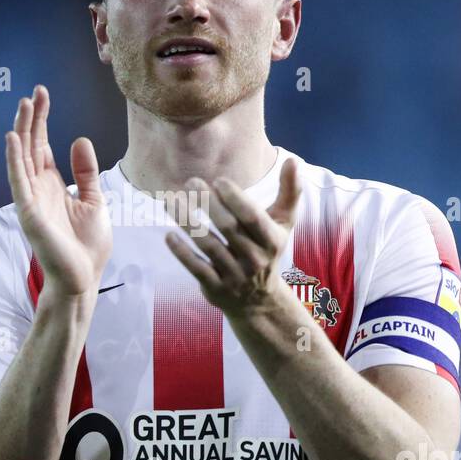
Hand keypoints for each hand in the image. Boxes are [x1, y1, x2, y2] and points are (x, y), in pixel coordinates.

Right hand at [5, 85, 111, 296]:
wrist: (83, 278)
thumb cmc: (87, 246)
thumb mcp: (94, 200)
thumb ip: (85, 172)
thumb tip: (79, 139)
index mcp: (52, 185)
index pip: (41, 145)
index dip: (41, 120)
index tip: (43, 94)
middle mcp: (37, 189)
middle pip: (29, 146)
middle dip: (31, 118)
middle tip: (34, 92)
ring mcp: (30, 200)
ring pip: (22, 158)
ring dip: (22, 131)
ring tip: (24, 105)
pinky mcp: (28, 213)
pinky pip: (18, 181)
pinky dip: (14, 159)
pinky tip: (13, 137)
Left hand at [164, 156, 301, 316]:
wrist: (258, 299)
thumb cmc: (267, 249)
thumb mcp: (283, 223)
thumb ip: (290, 192)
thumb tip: (292, 160)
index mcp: (271, 241)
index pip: (252, 218)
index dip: (235, 199)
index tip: (218, 181)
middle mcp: (254, 259)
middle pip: (228, 228)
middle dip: (208, 203)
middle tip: (191, 182)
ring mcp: (234, 275)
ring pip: (208, 246)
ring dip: (188, 222)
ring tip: (171, 201)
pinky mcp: (215, 288)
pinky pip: (196, 268)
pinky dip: (182, 252)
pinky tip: (169, 235)